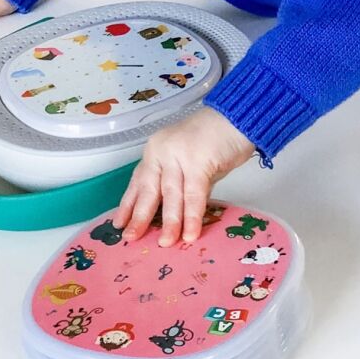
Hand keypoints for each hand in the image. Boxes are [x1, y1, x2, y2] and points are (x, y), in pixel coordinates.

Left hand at [115, 107, 255, 246]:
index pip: (138, 180)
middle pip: (149, 189)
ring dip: (170, 222)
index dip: (129, 203)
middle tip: (132, 238)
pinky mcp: (198, 162)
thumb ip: (182, 181)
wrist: (239, 116)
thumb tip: (178, 211)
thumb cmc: (218, 136)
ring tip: (166, 243)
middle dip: (141, 217)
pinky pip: (193, 195)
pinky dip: (192, 217)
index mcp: (156, 149)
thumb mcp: (191, 160)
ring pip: (171, 195)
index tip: (120, 222)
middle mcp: (162, 151)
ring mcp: (179, 156)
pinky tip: (190, 233)